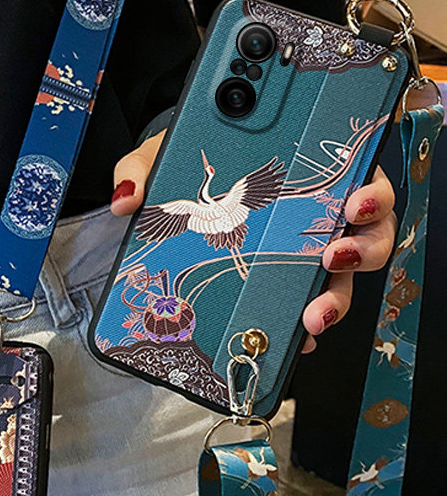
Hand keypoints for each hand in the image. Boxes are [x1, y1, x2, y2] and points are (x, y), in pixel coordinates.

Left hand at [110, 130, 396, 353]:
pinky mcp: (282, 283)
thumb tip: (127, 201)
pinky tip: (293, 337)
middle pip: (367, 231)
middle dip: (363, 247)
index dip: (370, 191)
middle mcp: (311, 211)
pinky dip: (304, 325)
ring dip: (337, 296)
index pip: (355, 175)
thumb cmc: (184, 167)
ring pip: (345, 277)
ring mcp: (300, 250)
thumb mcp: (162, 158)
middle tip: (335, 255)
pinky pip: (306, 305)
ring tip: (313, 312)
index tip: (354, 201)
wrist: (174, 196)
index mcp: (298, 169)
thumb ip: (141, 169)